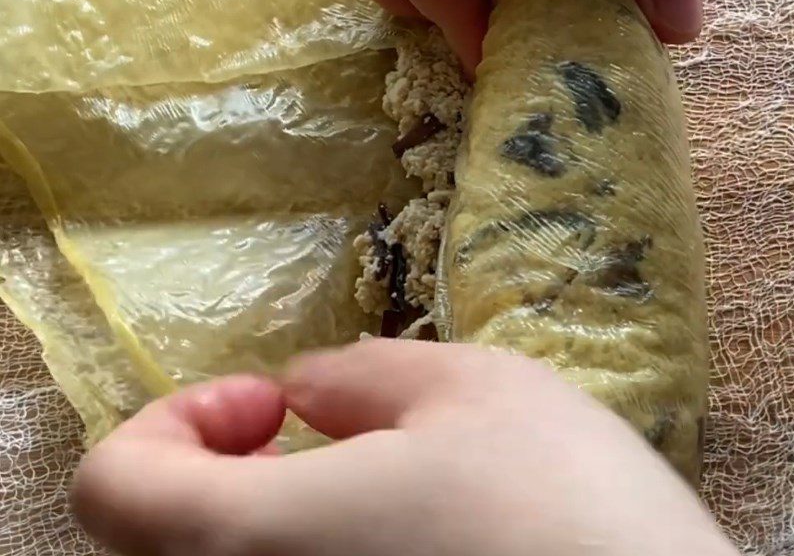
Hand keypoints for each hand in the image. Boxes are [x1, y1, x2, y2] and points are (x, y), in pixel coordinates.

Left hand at [71, 340, 738, 555]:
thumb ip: (358, 375)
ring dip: (265, 510)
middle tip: (312, 429)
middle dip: (220, 464)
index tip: (268, 404)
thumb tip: (304, 390)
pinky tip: (401, 533)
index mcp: (259, 543)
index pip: (114, 488)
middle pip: (158, 538)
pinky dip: (310, 551)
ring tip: (368, 477)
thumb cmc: (560, 509)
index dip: (172, 423)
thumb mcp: (466, 390)